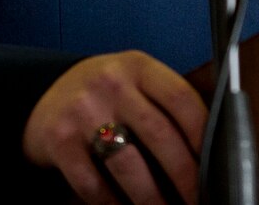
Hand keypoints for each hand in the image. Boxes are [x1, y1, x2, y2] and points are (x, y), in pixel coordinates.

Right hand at [22, 50, 206, 204]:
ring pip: (129, 165)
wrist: (43, 99)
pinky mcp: (59, 139)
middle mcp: (111, 82)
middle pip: (160, 134)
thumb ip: (163, 105)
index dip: (203, 135)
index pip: (181, 98)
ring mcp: (83, 110)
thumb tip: (208, 153)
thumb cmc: (103, 96)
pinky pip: (93, 183)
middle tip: (197, 200)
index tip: (215, 165)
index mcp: (138, 66)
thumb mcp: (133, 83)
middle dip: (185, 176)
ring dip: (152, 199)